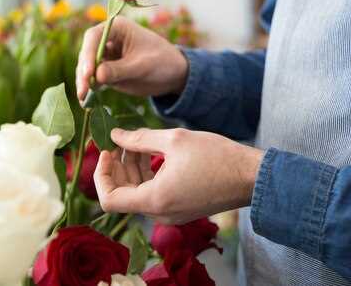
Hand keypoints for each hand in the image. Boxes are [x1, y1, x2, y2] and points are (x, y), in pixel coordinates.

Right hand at [76, 16, 188, 101]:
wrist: (173, 74)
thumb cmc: (162, 62)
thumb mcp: (142, 66)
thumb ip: (120, 70)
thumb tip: (97, 75)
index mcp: (117, 28)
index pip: (95, 37)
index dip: (88, 54)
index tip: (89, 73)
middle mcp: (107, 39)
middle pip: (87, 53)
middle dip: (84, 72)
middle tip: (83, 91)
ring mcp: (106, 55)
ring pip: (87, 67)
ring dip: (84, 82)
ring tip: (84, 99)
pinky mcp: (106, 70)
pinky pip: (93, 79)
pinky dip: (89, 88)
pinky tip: (86, 101)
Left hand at [94, 127, 263, 224]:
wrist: (250, 176)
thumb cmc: (215, 155)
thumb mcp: (173, 139)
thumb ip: (139, 139)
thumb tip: (115, 135)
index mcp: (155, 200)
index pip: (108, 200)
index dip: (100, 174)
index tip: (106, 151)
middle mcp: (160, 213)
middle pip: (121, 194)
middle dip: (116, 166)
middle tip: (121, 140)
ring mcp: (170, 214)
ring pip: (136, 193)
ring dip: (131, 168)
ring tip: (137, 142)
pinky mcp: (179, 209)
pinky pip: (152, 194)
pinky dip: (145, 174)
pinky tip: (151, 153)